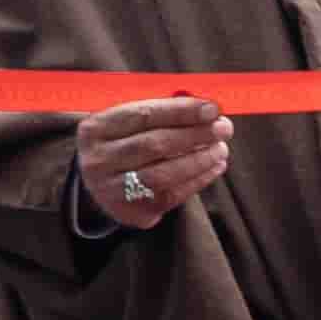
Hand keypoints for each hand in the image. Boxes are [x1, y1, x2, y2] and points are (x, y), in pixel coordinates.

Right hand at [77, 93, 228, 230]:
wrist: (100, 183)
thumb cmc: (124, 141)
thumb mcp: (129, 121)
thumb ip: (162, 111)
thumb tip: (207, 109)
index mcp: (96, 129)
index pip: (143, 115)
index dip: (181, 111)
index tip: (211, 108)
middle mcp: (99, 160)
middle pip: (154, 144)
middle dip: (195, 134)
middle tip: (224, 127)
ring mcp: (112, 189)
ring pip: (163, 174)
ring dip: (199, 160)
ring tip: (221, 149)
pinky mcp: (130, 211)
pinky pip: (171, 195)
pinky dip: (198, 180)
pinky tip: (215, 166)